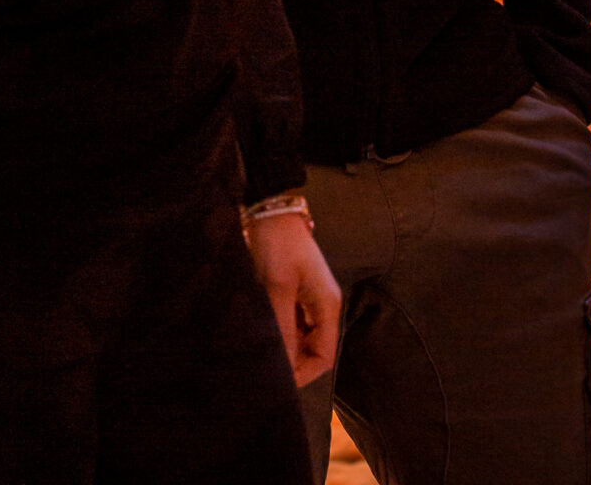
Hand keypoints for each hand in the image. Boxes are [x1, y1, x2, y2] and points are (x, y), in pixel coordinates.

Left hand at [245, 211, 340, 389]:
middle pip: (314, 349)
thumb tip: (283, 367)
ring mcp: (311, 298)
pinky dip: (280, 330)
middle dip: (293, 360)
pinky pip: (293, 323)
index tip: (278, 379)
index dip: (303, 372)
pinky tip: (263, 328)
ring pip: (302, 338)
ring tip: (261, 347)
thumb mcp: (278, 288)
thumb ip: (283, 329)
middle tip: (265, 365)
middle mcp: (324, 305)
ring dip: (285, 345)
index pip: (324, 356)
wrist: (270, 210)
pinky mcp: (297, 291)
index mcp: (328, 306)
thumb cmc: (278, 245)